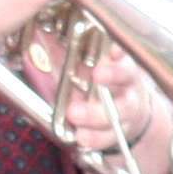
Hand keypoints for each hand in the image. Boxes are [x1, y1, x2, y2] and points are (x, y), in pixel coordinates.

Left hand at [21, 26, 169, 151]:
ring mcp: (127, 112)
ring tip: (75, 114)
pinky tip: (81, 137)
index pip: (124, 52)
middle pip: (127, 79)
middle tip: (97, 74)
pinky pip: (110, 138)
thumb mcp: (93, 67)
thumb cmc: (103, 86)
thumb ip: (75, 54)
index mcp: (122, 65)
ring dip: (96, 114)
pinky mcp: (120, 134)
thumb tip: (42, 34)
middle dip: (113, 76)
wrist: (130, 116)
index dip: (120, 49)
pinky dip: (95, 139)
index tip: (113, 48)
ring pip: (120, 112)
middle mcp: (129, 86)